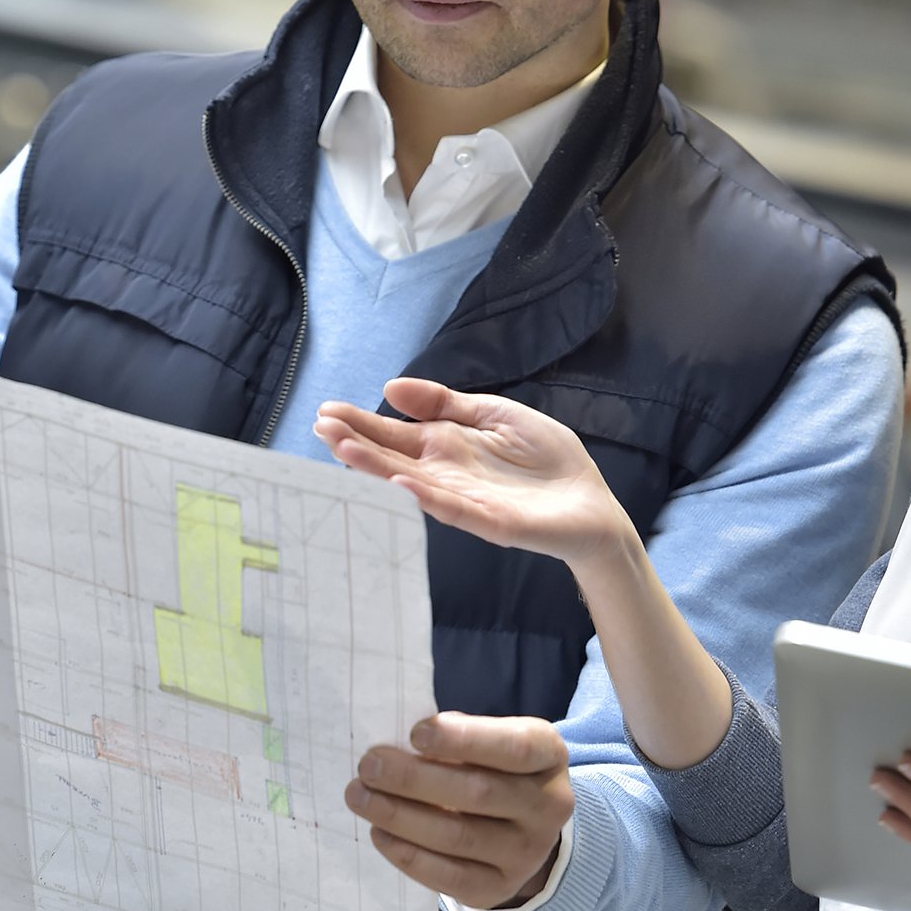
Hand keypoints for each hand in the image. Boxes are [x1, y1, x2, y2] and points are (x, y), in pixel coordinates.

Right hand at [315, 378, 633, 568]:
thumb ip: (446, 402)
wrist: (590, 503)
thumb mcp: (494, 413)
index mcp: (447, 446)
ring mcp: (466, 500)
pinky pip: (454, 509)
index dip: (361, 424)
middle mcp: (447, 474)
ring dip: (377, 469)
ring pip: (412, 484)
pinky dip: (427, 497)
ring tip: (345, 451)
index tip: (326, 412)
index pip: (394, 434)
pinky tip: (400, 482)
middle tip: (320, 428)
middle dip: (357, 443)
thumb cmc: (546, 460)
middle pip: (393, 457)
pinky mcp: (492, 522)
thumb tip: (391, 388)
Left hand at [346, 712, 574, 910]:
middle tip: (368, 765)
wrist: (526, 830)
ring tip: (360, 796)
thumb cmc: (496, 769)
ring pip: (457, 836)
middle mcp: (548, 807)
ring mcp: (526, 854)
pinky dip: (407, 853)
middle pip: (478, 793)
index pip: (514, 747)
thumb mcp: (493, 741)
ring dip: (399, 815)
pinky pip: (447, 876)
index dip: (464, 739)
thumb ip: (459, 737)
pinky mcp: (498, 889)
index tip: (415, 733)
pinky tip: (379, 832)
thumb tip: (400, 747)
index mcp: (549, 757)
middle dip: (414, 779)